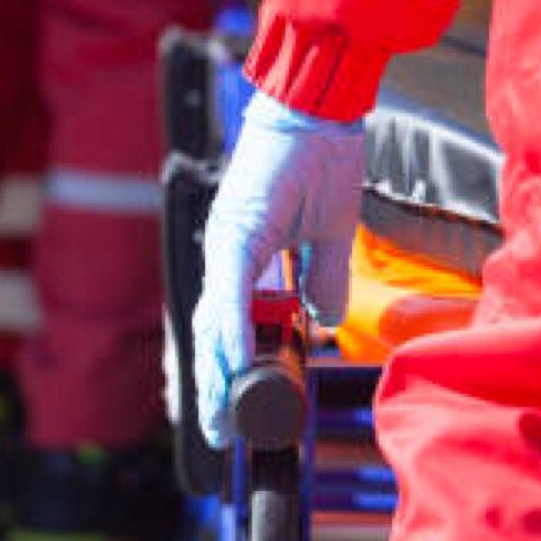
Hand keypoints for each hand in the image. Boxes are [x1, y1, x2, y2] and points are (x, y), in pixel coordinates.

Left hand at [193, 93, 365, 447]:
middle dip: (214, 385)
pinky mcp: (238, 230)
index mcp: (246, 254)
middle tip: (215, 432)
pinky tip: (231, 362)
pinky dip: (230, 328)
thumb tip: (324, 320)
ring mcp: (228, 241)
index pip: (231, 322)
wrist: (320, 107)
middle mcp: (228, 252)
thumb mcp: (329, 234)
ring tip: (217, 414)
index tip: (231, 409)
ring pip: (214, 318)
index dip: (228, 367)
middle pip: (212, 331)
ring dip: (216, 369)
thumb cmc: (323, 156)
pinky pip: (231, 291)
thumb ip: (321, 279)